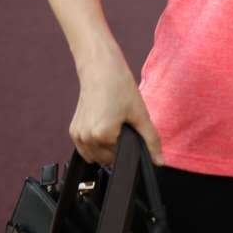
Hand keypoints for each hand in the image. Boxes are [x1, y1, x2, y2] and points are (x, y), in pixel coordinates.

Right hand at [70, 51, 162, 166]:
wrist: (101, 70)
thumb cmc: (120, 87)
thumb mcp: (141, 114)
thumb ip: (151, 140)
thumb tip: (159, 161)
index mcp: (102, 136)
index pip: (121, 156)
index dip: (130, 144)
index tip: (131, 129)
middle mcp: (86, 139)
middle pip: (107, 159)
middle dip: (118, 147)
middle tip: (123, 124)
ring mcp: (77, 136)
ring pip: (95, 156)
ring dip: (106, 147)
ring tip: (113, 123)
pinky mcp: (72, 131)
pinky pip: (86, 148)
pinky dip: (96, 143)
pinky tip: (104, 125)